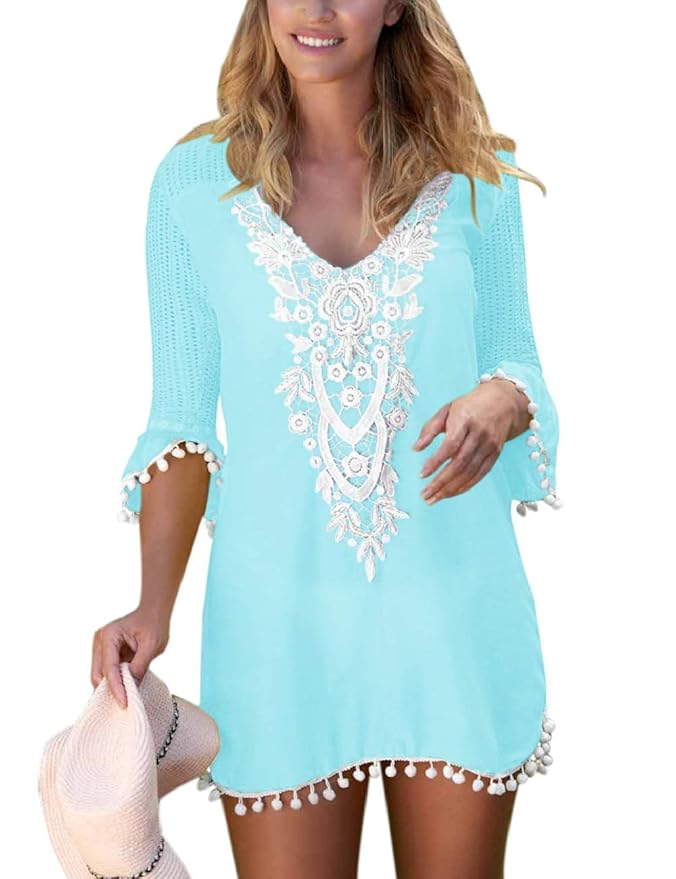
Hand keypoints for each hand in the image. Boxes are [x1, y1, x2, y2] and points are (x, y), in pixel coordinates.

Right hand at [90, 607, 169, 708]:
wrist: (153, 613)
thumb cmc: (154, 625)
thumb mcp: (152, 645)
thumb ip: (140, 666)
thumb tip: (132, 687)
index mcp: (109, 635)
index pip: (109, 667)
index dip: (116, 687)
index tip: (124, 703)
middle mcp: (100, 641)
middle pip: (98, 674)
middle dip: (109, 690)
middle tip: (123, 706)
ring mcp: (101, 648)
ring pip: (99, 676)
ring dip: (110, 688)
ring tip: (124, 701)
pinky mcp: (106, 654)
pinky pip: (107, 673)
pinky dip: (114, 683)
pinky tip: (122, 692)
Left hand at [412, 378, 529, 503]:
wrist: (503, 401)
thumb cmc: (470, 405)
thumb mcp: (447, 409)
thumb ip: (430, 429)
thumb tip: (416, 448)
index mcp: (465, 419)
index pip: (450, 445)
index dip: (436, 461)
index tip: (422, 474)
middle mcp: (480, 434)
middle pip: (460, 463)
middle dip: (441, 482)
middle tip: (425, 494)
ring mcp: (490, 445)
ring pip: (470, 473)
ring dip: (450, 489)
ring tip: (433, 498)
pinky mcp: (495, 454)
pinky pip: (480, 475)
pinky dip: (464, 486)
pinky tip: (451, 493)